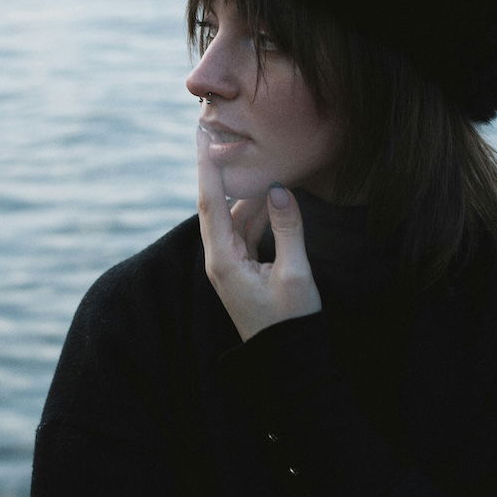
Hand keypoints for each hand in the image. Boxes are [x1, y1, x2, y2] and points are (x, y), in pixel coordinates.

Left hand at [196, 128, 322, 340]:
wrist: (288, 361)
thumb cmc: (291, 321)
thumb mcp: (295, 273)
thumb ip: (287, 228)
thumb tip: (279, 189)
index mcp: (224, 262)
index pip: (211, 204)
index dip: (206, 168)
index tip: (201, 137)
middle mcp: (219, 260)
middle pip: (218, 206)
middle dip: (220, 172)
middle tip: (222, 135)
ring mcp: (229, 265)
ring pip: (235, 218)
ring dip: (246, 193)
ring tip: (256, 160)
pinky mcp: (241, 269)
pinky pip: (245, 232)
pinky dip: (256, 212)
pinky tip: (271, 195)